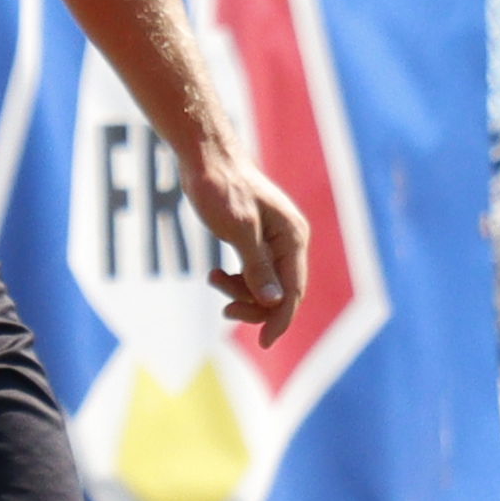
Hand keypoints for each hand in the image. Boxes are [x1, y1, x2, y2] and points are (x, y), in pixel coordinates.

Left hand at [177, 144, 308, 330]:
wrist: (206, 157)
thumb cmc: (222, 188)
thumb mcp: (239, 229)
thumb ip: (257, 266)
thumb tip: (274, 302)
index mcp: (292, 237)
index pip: (293, 291)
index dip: (280, 319)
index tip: (263, 343)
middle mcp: (288, 241)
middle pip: (281, 292)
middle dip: (255, 306)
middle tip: (225, 310)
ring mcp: (272, 241)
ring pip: (264, 285)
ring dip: (240, 291)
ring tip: (213, 279)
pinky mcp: (255, 239)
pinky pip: (252, 273)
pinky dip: (235, 280)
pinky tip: (214, 274)